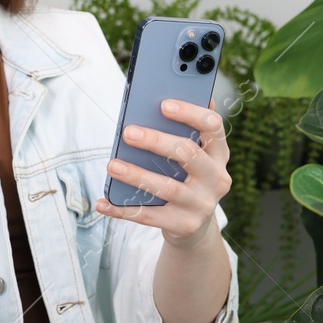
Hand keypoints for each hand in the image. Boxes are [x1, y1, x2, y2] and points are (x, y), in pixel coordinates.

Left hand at [96, 97, 229, 246]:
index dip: (190, 113)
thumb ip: (184, 131)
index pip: (213, 126)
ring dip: (137, 175)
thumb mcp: (194, 156)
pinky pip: (149, 216)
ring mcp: (202, 204)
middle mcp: (216, 178)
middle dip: (156, 141)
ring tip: (112, 165)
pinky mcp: (185, 225)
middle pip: (188, 154)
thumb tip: (163, 97)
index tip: (163, 104)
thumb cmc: (186, 178)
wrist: (195, 225)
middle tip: (128, 133)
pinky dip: (123, 209)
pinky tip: (103, 203)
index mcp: (219, 153)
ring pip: (168, 187)